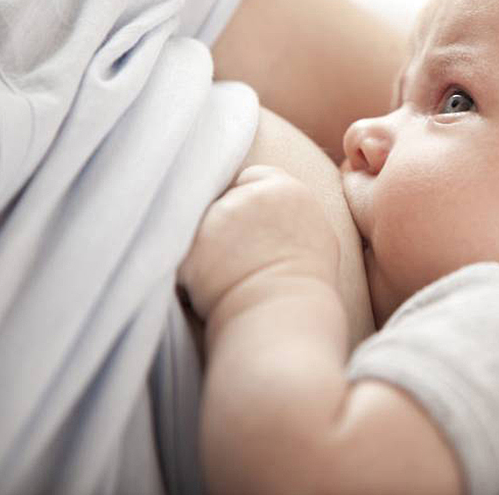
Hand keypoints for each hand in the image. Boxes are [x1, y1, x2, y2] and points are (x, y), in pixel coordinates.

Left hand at [179, 165, 339, 319]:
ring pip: (202, 223)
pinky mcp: (192, 242)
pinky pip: (182, 250)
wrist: (283, 322)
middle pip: (224, 197)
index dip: (247, 198)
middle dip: (225, 220)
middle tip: (237, 255)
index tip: (250, 224)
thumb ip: (292, 210)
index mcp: (288, 190)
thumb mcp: (315, 235)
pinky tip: (210, 288)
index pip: (253, 176)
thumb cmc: (306, 288)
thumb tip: (274, 202)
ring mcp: (220, 217)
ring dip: (207, 244)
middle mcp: (252, 196)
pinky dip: (190, 268)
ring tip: (228, 276)